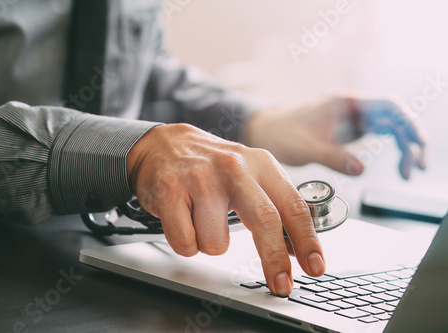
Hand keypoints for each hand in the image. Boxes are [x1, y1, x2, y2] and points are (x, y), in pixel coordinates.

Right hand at [127, 123, 324, 295]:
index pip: (292, 206)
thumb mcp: (249, 173)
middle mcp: (233, 167)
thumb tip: (294, 248)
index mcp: (259, 163)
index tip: (315, 267)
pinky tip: (182, 219)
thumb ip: (273, 205)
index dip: (307, 241)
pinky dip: (185, 242)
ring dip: (209, 242)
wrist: (162, 144)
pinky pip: (186, 243)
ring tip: (200, 218)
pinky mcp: (170, 190)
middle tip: (281, 285)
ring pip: (216, 244)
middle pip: (265, 220)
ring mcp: (200, 178)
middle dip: (274, 260)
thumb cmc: (210, 165)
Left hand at [246, 91, 426, 178]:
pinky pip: (380, 135)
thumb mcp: (303, 148)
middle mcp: (352, 107)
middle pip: (395, 116)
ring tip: (408, 172)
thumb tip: (361, 169)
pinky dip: (392, 149)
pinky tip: (397, 165)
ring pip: (391, 126)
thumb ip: (332, 157)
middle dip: (411, 139)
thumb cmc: (280, 134)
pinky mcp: (350, 130)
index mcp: (344, 103)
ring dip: (404, 146)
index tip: (414, 145)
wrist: (266, 132)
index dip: (407, 123)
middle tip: (415, 168)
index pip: (388, 105)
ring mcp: (353, 117)